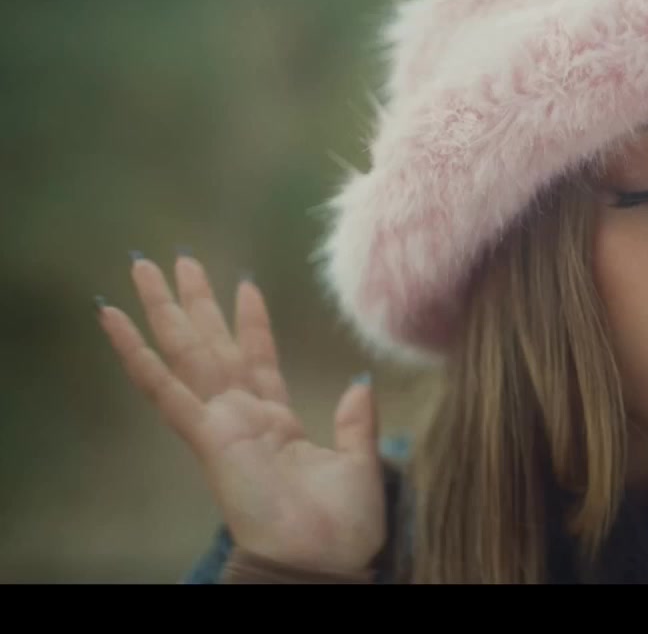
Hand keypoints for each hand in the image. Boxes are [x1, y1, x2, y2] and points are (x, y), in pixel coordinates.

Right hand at [96, 252, 385, 573]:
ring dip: (163, 311)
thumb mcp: (361, 464)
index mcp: (278, 424)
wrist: (323, 560)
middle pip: (213, 346)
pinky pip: (165, 390)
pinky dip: (138, 355)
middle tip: (177, 258)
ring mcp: (220, 425)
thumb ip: (356, 422)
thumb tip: (359, 382)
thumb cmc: (343, 526)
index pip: (259, 360)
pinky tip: (114, 320)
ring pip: (185, 354)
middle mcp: (243, 418)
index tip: (244, 284)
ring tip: (142, 267)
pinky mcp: (206, 437)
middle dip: (195, 303)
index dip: (252, 323)